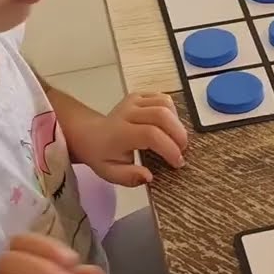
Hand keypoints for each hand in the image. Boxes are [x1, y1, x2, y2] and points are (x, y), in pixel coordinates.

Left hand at [74, 92, 188, 185]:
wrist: (90, 134)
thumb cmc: (103, 155)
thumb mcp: (110, 173)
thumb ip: (129, 177)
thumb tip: (149, 176)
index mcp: (119, 132)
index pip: (151, 135)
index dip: (169, 148)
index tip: (177, 163)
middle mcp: (127, 113)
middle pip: (162, 114)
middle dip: (178, 134)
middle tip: (182, 151)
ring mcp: (134, 101)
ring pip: (165, 104)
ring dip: (177, 123)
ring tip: (176, 139)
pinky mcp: (140, 95)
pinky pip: (163, 98)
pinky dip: (173, 112)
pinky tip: (170, 126)